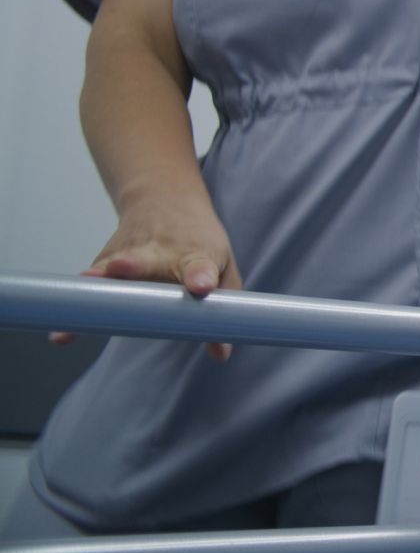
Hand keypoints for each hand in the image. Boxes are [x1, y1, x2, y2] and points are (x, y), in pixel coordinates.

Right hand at [56, 197, 241, 360]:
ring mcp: (130, 254)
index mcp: (197, 254)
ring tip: (86, 285)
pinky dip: (78, 306)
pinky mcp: (106, 261)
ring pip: (111, 270)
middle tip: (122, 266)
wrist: (166, 198)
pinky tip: (63, 334)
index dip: (201, 276)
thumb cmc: (200, 241)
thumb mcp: (223, 267)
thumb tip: (220, 354)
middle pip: (147, 261)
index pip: (200, 266)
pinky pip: (91, 285)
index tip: (201, 286)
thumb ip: (224, 307)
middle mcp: (161, 251)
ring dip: (99, 279)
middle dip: (134, 265)